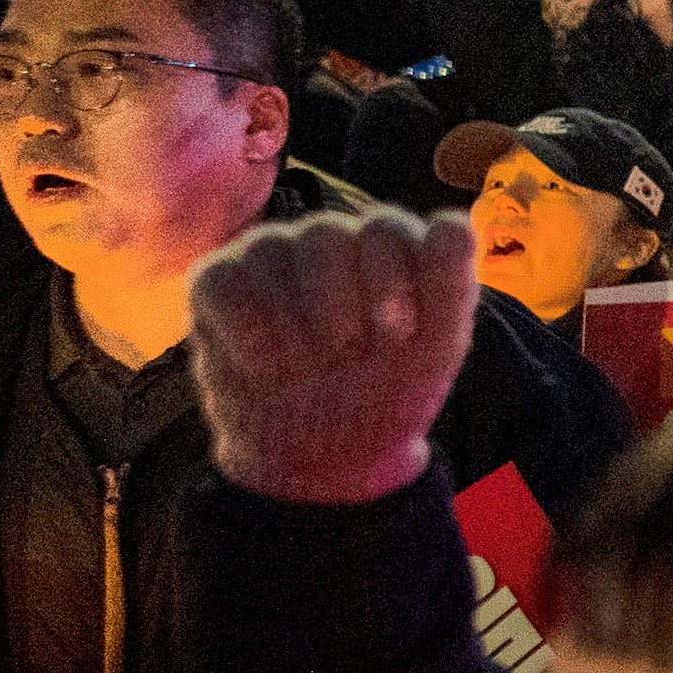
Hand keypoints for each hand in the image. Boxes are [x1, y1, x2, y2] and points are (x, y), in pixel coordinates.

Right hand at [191, 211, 477, 507]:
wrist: (328, 452)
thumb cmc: (389, 386)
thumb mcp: (437, 347)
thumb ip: (452, 283)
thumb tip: (453, 220)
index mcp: (388, 245)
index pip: (388, 227)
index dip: (396, 285)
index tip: (402, 337)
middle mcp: (329, 238)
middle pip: (329, 234)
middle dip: (346, 307)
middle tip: (353, 355)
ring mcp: (271, 254)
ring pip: (276, 249)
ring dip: (301, 323)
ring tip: (315, 365)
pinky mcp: (219, 282)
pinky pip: (224, 281)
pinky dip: (250, 332)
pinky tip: (270, 369)